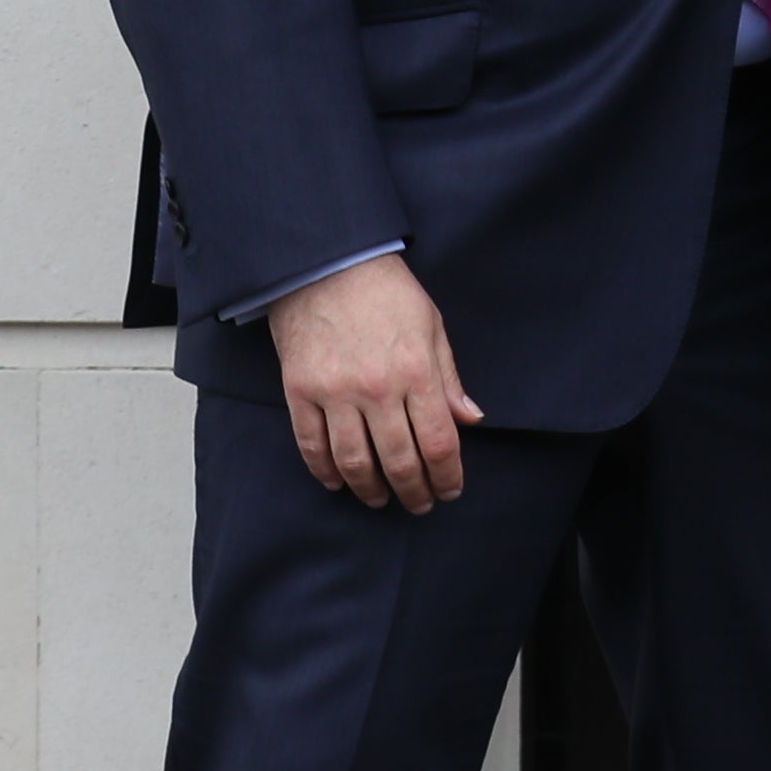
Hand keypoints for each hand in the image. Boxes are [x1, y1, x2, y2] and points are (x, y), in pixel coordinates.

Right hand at [268, 252, 483, 511]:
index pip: (439, 441)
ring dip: (370, 490)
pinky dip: (325, 471)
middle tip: (419, 505)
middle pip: (399, 460)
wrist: (327, 265)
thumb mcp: (431, 326)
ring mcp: (335, 392)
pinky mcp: (300, 392)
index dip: (448, 475)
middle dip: (414, 491)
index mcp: (416, 371)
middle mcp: (377, 388)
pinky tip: (338, 482)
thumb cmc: (387, 292)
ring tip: (380, 500)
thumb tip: (471, 419)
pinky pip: (312, 445)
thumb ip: (449, 377)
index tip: (450, 490)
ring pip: (354, 462)